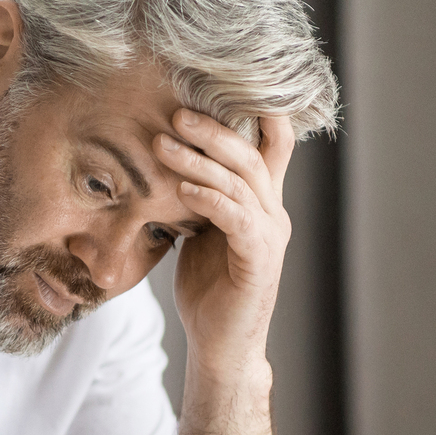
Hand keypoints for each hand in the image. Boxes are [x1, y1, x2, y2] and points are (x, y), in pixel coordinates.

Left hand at [154, 111, 295, 380]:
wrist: (220, 345)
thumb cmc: (207, 289)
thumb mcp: (200, 231)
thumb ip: (198, 196)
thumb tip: (167, 158)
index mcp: (261, 202)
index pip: (269, 146)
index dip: (252, 114)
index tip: (212, 89)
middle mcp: (272, 213)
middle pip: (253, 155)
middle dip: (213, 130)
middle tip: (175, 112)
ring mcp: (269, 236)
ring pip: (241, 183)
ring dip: (200, 160)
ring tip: (163, 144)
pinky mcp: (258, 261)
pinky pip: (237, 219)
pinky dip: (210, 200)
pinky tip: (183, 188)